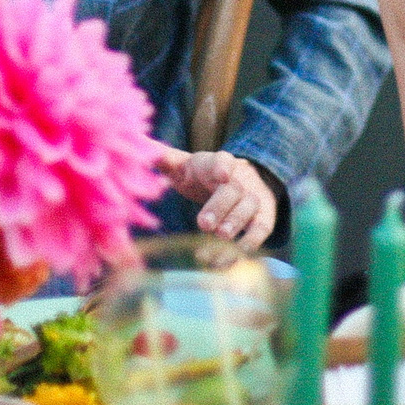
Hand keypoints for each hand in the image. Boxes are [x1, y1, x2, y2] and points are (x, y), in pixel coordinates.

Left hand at [154, 146, 279, 249]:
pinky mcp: (263, 219)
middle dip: (220, 206)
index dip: (222, 166)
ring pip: (250, 208)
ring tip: (219, 238)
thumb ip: (165, 160)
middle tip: (204, 224)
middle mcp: (241, 179)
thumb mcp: (184, 166)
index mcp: (218, 163)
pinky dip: (247, 245)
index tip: (221, 174)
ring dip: (235, 224)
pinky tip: (226, 260)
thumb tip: (141, 145)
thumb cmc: (204, 176)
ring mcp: (255, 198)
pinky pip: (260, 231)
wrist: (242, 182)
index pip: (223, 160)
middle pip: (234, 189)